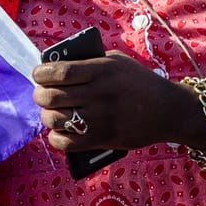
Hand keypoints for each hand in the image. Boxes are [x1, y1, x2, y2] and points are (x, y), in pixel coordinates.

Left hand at [33, 51, 204, 153]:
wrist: (168, 110)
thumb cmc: (139, 82)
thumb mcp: (118, 62)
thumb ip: (90, 62)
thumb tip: (56, 68)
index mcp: (102, 70)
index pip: (60, 72)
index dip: (42, 74)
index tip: (37, 74)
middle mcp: (99, 93)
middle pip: (53, 97)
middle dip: (40, 96)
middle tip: (41, 95)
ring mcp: (101, 118)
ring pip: (57, 120)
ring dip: (47, 117)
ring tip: (50, 113)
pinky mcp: (105, 138)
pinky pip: (69, 143)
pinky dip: (57, 139)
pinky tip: (58, 133)